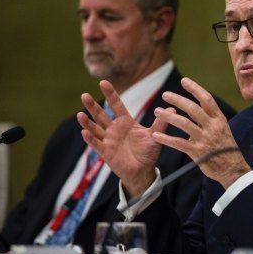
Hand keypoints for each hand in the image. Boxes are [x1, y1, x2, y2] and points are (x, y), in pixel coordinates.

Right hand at [77, 80, 169, 197]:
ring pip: (95, 129)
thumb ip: (161, 122)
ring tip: (80, 114)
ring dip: (87, 122)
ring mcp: (109, 140)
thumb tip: (172, 107)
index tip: (103, 82)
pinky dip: (90, 139)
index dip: (110, 94)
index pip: (117, 106)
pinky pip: (97, 144)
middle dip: (93, 106)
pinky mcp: (106, 152)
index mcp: (126, 123)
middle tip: (84, 95)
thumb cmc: (148, 152)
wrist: (144, 171)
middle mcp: (115, 130)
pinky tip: (84, 132)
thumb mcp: (155, 135)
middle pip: (102, 115)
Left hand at [152, 77, 250, 188]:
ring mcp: (205, 139)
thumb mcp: (222, 129)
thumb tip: (191, 108)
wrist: (233, 169)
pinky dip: (166, 139)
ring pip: (184, 123)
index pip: (207, 99)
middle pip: (193, 108)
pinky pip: (179, 143)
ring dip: (169, 116)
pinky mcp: (198, 152)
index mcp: (219, 119)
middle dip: (178, 100)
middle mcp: (212, 127)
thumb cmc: (226, 148)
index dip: (195, 88)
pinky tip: (156, 136)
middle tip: (165, 94)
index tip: (184, 81)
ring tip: (157, 111)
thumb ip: (207, 119)